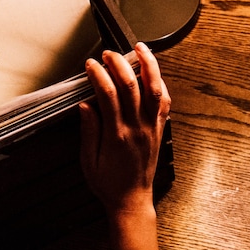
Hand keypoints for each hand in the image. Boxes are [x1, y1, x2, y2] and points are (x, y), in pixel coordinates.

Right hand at [79, 42, 170, 217]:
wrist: (132, 201)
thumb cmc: (108, 183)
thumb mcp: (89, 161)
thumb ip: (89, 131)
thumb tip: (85, 105)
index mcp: (117, 135)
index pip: (108, 95)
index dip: (99, 75)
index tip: (90, 65)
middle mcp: (137, 128)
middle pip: (131, 86)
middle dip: (119, 64)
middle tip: (108, 54)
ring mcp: (152, 127)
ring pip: (153, 89)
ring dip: (148, 66)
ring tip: (140, 48)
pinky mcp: (159, 129)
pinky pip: (164, 102)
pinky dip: (160, 83)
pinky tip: (153, 72)